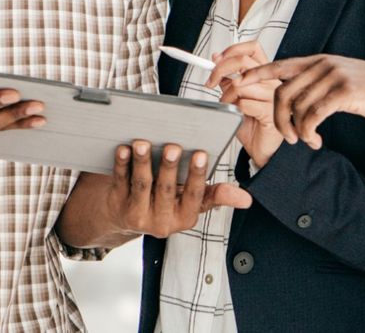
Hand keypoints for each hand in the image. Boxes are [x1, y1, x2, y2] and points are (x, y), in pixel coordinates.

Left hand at [102, 140, 251, 237]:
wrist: (126, 218)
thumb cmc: (165, 202)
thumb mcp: (193, 202)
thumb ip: (217, 196)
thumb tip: (246, 199)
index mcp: (185, 217)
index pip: (195, 195)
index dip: (198, 175)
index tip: (201, 154)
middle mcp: (162, 221)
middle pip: (167, 190)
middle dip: (170, 167)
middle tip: (173, 146)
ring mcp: (138, 215)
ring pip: (143, 185)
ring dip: (143, 162)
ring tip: (144, 143)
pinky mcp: (118, 206)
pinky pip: (120, 182)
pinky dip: (121, 164)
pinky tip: (124, 149)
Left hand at [207, 41, 282, 165]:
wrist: (262, 149)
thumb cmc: (251, 124)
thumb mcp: (235, 96)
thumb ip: (229, 78)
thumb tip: (216, 58)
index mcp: (265, 74)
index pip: (252, 47)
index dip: (232, 49)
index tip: (216, 60)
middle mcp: (271, 81)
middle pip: (243, 60)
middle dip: (220, 70)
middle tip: (210, 82)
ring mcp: (273, 96)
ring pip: (240, 84)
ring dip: (226, 97)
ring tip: (227, 107)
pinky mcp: (270, 112)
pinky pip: (244, 103)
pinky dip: (234, 109)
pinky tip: (237, 116)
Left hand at [241, 55, 364, 148]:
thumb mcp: (344, 81)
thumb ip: (320, 83)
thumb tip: (298, 96)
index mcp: (320, 61)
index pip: (278, 65)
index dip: (254, 75)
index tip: (235, 84)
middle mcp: (324, 64)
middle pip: (281, 90)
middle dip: (276, 117)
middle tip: (285, 137)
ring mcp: (335, 76)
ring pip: (296, 105)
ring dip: (294, 129)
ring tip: (304, 140)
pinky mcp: (346, 91)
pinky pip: (313, 114)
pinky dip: (308, 131)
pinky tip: (315, 139)